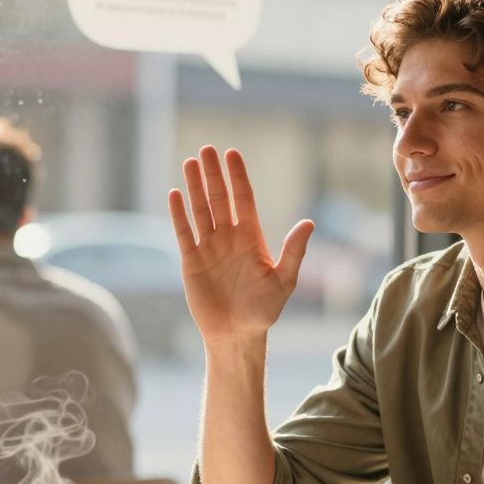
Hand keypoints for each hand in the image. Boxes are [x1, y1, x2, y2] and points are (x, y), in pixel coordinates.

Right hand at [167, 146, 313, 342]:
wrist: (237, 334)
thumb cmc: (263, 310)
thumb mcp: (284, 281)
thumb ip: (293, 251)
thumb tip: (308, 223)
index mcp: (251, 238)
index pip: (243, 199)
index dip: (237, 177)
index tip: (232, 154)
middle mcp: (229, 238)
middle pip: (219, 199)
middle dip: (213, 174)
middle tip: (207, 149)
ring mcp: (209, 248)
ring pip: (200, 210)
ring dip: (195, 186)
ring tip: (190, 162)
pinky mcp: (191, 262)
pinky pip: (184, 233)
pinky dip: (179, 214)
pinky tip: (175, 194)